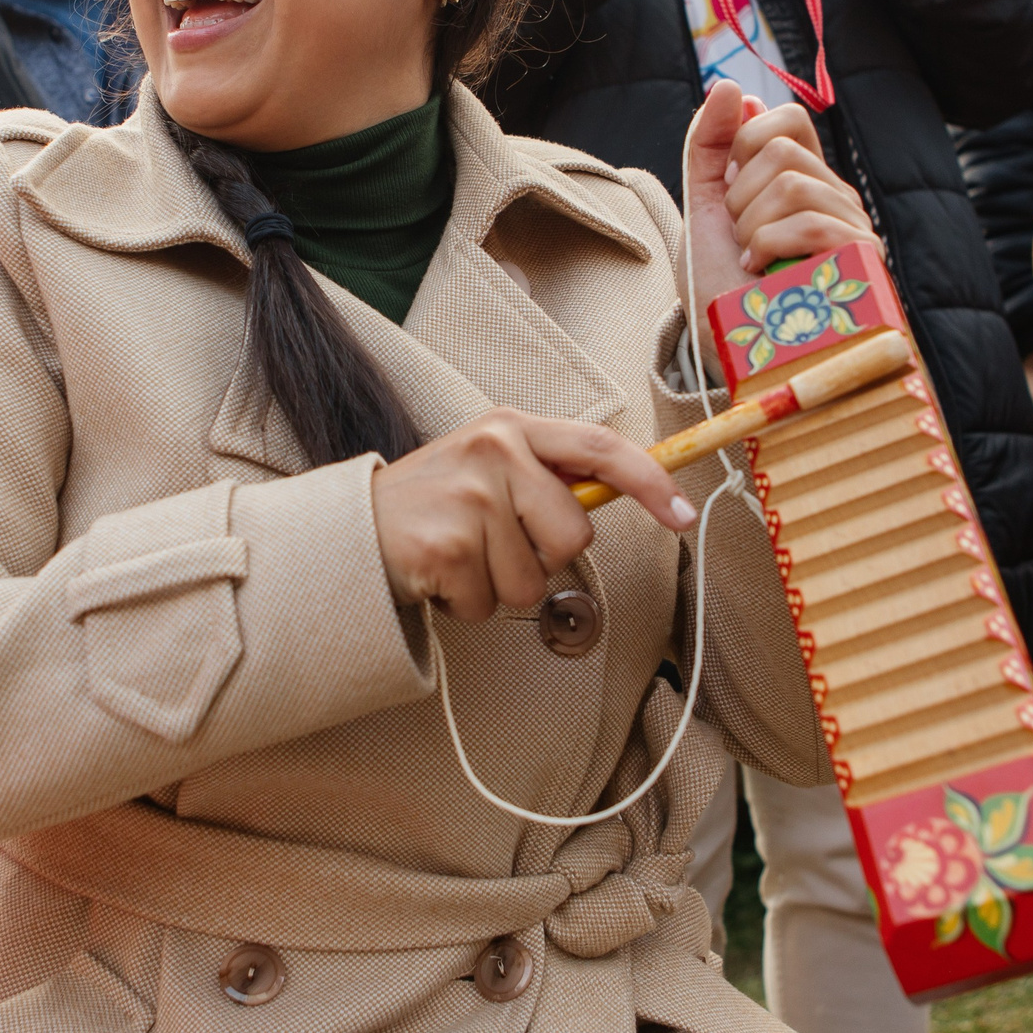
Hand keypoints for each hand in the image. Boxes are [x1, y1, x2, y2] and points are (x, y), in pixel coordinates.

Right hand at [370, 409, 697, 621]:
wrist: (347, 531)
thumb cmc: (433, 503)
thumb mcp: (487, 466)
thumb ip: (545, 475)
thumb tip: (621, 493)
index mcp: (512, 427)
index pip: (601, 448)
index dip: (651, 482)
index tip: (684, 515)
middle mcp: (495, 452)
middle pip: (574, 535)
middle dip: (542, 557)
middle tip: (492, 544)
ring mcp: (471, 498)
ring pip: (533, 581)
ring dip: (499, 586)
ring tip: (460, 558)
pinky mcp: (447, 546)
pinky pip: (490, 604)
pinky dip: (467, 604)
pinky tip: (439, 576)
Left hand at [682, 84, 877, 322]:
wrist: (736, 349)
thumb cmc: (724, 288)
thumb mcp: (704, 209)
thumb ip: (710, 146)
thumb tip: (731, 85)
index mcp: (804, 180)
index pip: (789, 119)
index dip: (746, 142)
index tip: (730, 191)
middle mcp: (835, 198)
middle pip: (782, 150)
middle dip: (740, 197)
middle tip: (743, 238)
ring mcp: (852, 227)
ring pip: (793, 183)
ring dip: (752, 227)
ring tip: (754, 262)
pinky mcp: (860, 258)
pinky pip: (810, 221)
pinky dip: (770, 246)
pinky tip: (766, 274)